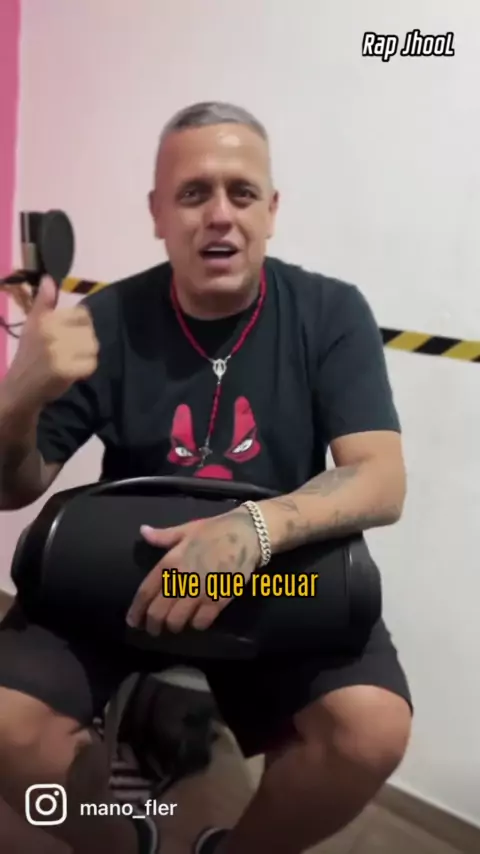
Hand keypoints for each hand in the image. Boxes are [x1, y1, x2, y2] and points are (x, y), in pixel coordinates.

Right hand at [7, 276, 98, 403]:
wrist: (19, 388)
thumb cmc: (29, 355)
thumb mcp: (32, 325)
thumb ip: (43, 303)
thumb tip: (48, 279)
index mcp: (44, 319)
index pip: (83, 313)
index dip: (81, 324)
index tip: (70, 334)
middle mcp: (50, 332)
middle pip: (89, 331)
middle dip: (84, 342)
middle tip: (68, 351)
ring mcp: (58, 351)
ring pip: (92, 347)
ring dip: (86, 356)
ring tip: (71, 360)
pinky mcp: (65, 370)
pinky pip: (90, 364)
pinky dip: (85, 370)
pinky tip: (72, 372)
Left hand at [126, 509, 260, 633]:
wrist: (248, 534)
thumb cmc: (216, 530)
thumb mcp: (187, 529)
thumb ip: (163, 536)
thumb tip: (142, 531)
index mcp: (170, 561)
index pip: (145, 592)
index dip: (136, 610)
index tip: (133, 621)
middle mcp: (182, 579)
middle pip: (158, 612)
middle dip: (152, 625)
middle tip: (153, 630)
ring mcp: (200, 591)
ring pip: (177, 621)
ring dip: (173, 626)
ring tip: (174, 626)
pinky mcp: (218, 600)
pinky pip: (201, 622)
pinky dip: (196, 625)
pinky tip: (196, 621)